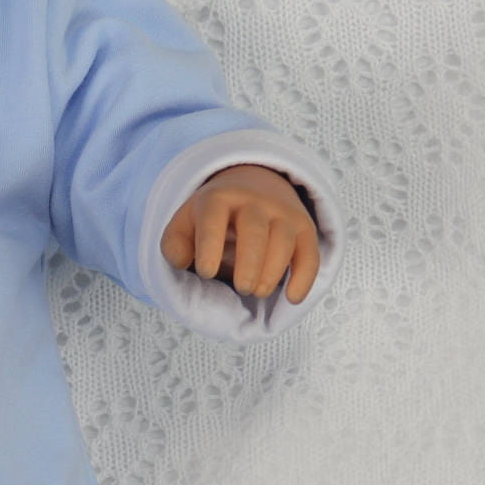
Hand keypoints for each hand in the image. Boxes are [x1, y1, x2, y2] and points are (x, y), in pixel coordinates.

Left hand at [160, 164, 319, 302]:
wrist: (253, 186)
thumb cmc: (212, 217)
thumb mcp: (185, 223)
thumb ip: (174, 244)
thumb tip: (182, 261)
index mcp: (218, 199)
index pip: (213, 218)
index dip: (210, 246)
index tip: (206, 273)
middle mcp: (254, 201)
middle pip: (255, 229)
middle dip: (249, 262)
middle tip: (242, 288)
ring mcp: (282, 213)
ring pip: (284, 240)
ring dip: (273, 270)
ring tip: (257, 292)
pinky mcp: (303, 228)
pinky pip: (310, 252)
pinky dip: (304, 277)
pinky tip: (292, 298)